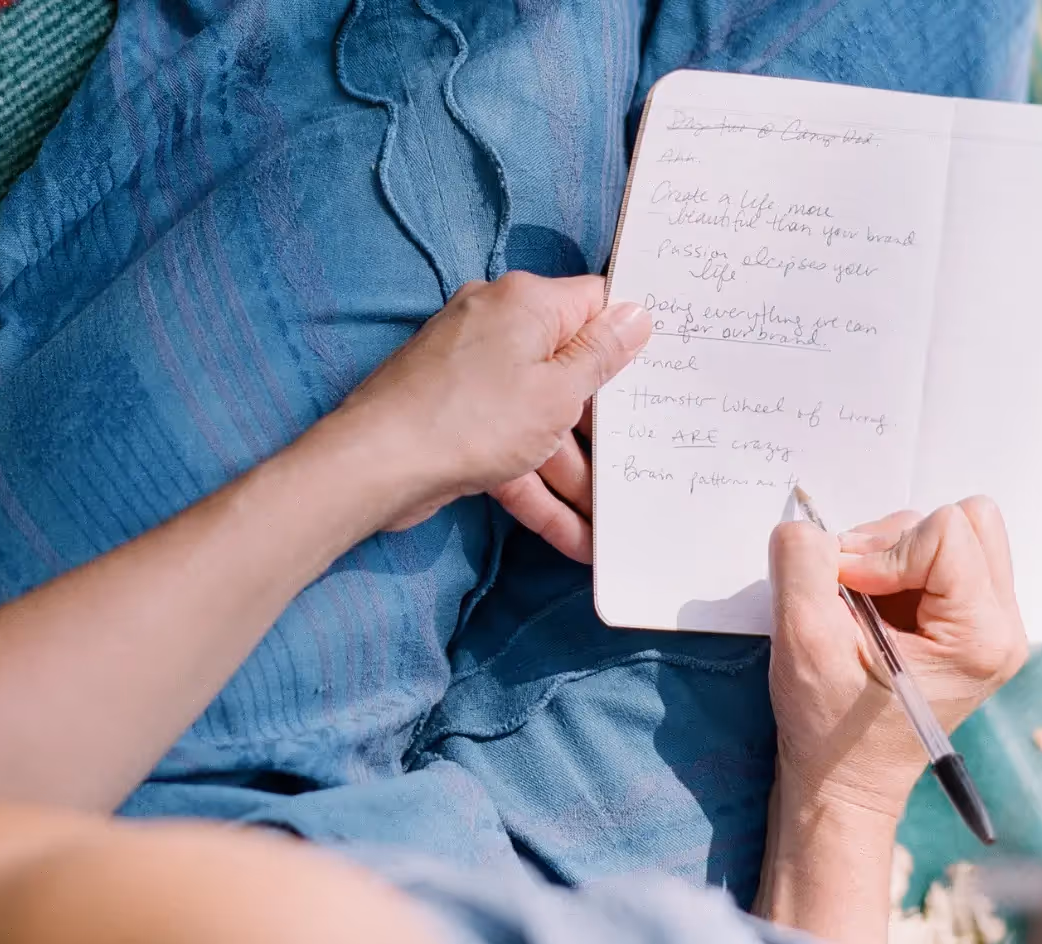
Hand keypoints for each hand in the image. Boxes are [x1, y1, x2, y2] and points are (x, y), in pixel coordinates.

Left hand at [319, 272, 648, 561]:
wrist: (375, 466)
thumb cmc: (473, 418)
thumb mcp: (558, 391)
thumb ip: (602, 356)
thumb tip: (638, 313)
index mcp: (526, 304)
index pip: (594, 307)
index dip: (629, 340)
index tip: (666, 374)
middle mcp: (498, 331)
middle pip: (570, 375)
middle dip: (606, 431)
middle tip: (649, 463)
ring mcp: (474, 379)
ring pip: (541, 425)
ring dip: (575, 478)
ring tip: (616, 527)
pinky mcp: (458, 423)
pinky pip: (511, 452)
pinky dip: (538, 491)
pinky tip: (575, 541)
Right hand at [764, 497, 1028, 819]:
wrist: (846, 783)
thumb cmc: (830, 730)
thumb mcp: (803, 641)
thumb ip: (803, 564)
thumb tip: (811, 528)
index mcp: (981, 637)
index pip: (943, 532)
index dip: (881, 552)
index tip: (846, 595)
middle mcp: (1003, 628)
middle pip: (966, 520)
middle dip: (896, 544)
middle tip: (855, 592)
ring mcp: (992, 627)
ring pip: (955, 534)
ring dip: (894, 558)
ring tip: (862, 611)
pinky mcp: (970, 624)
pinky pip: (942, 558)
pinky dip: (899, 571)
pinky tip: (875, 617)